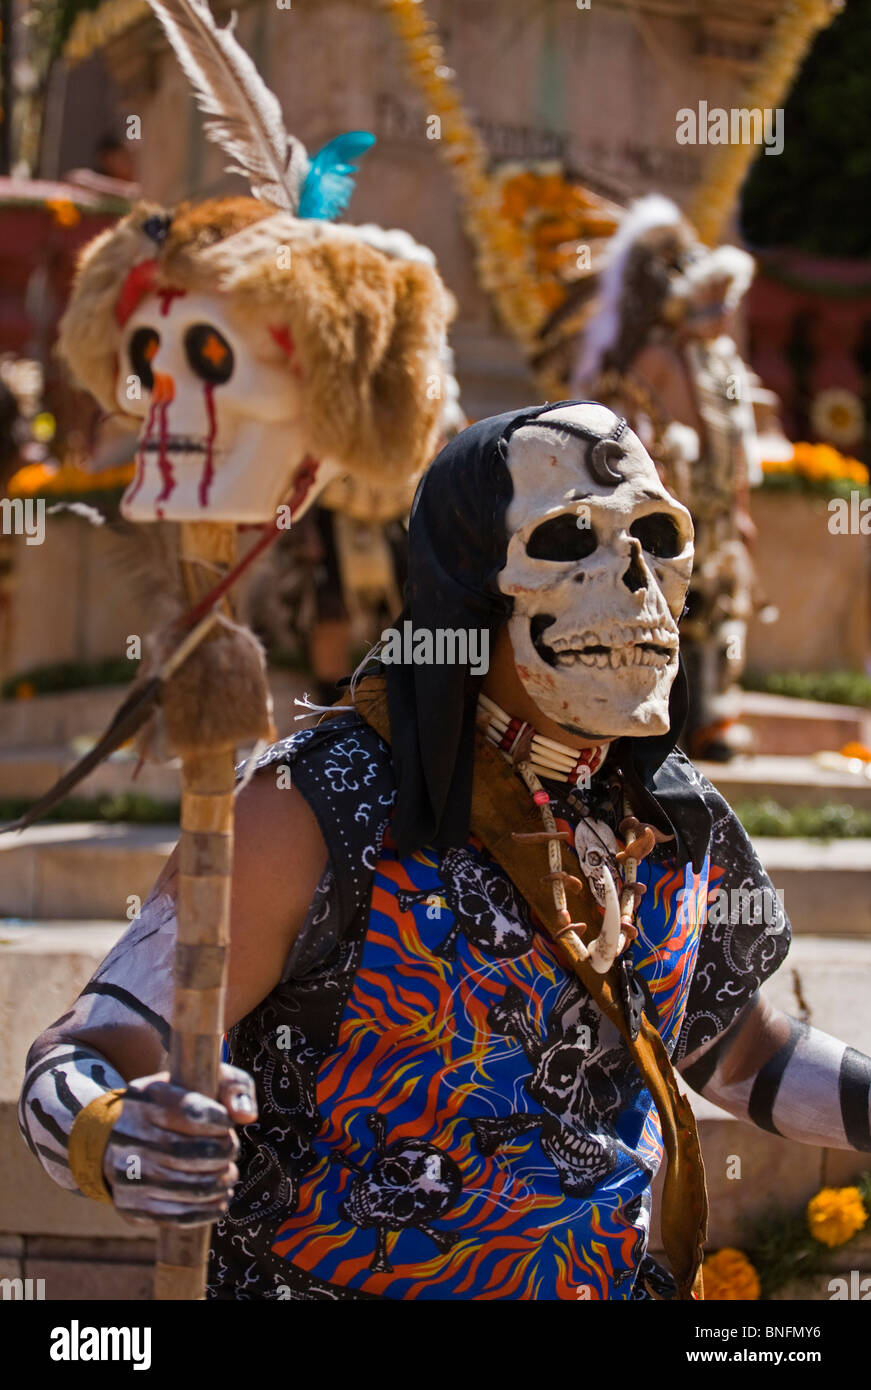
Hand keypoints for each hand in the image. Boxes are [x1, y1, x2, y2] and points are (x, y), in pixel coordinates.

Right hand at [102, 1063, 256, 1225]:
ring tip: (228, 1174)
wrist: (121, 1135)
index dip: (219, 1121)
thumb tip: (246, 1116)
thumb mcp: (201, 1079)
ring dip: (221, 1182)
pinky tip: (220, 1198)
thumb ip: (232, 1086)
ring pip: (190, 1188)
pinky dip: (209, 1209)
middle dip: (224, 1153)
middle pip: (193, 1154)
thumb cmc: (175, 1103)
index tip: (226, 1122)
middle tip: (230, 1149)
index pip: (190, 1113)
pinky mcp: (130, 1206)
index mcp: (143, 1098)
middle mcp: (127, 1136)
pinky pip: (179, 1216)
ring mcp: (125, 1174)